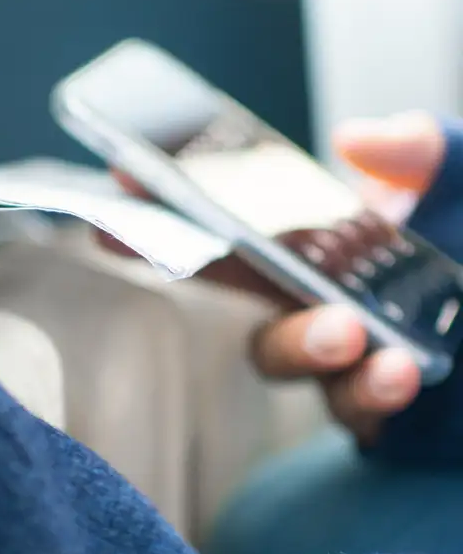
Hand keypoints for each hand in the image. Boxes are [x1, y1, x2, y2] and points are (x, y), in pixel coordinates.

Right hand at [100, 111, 446, 443]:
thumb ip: (431, 150)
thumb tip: (356, 140)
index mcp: (332, 231)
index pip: (236, 211)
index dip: (176, 198)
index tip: (123, 180)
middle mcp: (321, 288)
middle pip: (229, 281)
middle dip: (183, 262)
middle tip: (176, 250)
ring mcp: (345, 354)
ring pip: (280, 353)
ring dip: (301, 341)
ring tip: (347, 334)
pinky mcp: (379, 413)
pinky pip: (350, 409)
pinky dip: (367, 388)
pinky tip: (395, 370)